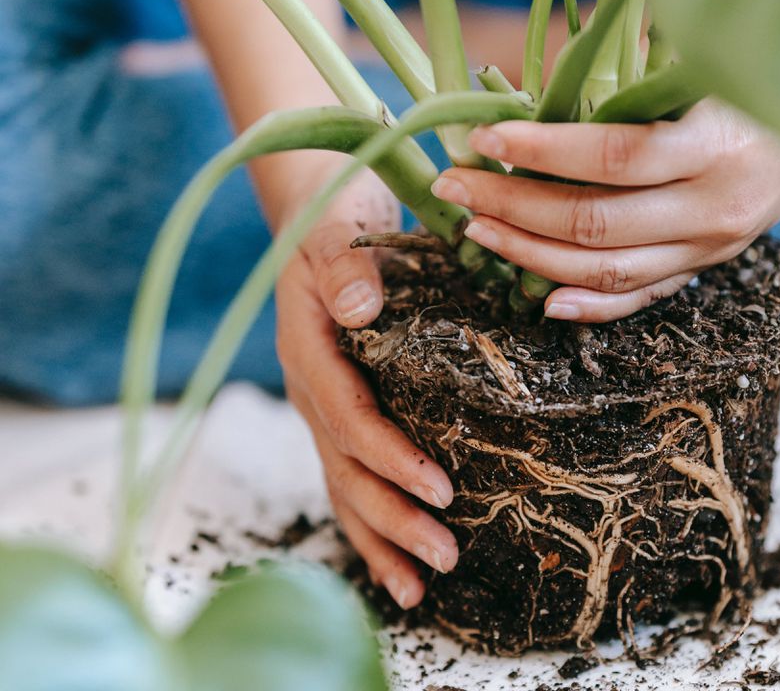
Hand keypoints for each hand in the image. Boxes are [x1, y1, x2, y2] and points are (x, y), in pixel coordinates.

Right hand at [274, 168, 457, 608]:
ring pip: (345, 485)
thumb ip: (344, 267)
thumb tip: (361, 311)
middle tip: (445, 556)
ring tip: (420, 586)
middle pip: (347, 469)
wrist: (317, 213)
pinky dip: (374, 520)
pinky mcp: (340, 411)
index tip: (440, 488)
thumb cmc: (334, 217)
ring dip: (381, 537)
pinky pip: (350, 475)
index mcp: (312, 350)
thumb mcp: (337, 229)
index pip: (349, 417)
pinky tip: (401, 561)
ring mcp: (322, 406)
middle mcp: (312, 388)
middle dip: (394, 517)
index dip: (391, 457)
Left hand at [431, 100, 779, 321]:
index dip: (541, 151)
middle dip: (512, 206)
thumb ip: (632, 84)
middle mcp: (714, 208)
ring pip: (606, 269)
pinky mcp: (705, 268)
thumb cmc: (755, 85)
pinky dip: (590, 306)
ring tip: (477, 233)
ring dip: (530, 254)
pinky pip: (642, 299)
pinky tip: (541, 299)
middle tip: (456, 188)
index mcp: (716, 147)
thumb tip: (535, 85)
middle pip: (594, 222)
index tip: (482, 138)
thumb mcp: (705, 70)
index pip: (612, 157)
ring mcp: (710, 248)